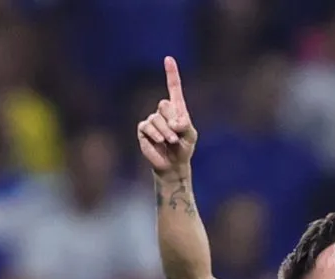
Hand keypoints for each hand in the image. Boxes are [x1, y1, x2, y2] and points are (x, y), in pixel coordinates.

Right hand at [137, 56, 197, 177]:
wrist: (173, 164)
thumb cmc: (184, 147)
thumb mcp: (191, 136)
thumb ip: (185, 125)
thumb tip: (173, 123)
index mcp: (176, 109)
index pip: (173, 88)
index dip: (171, 73)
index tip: (168, 58)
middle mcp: (162, 111)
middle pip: (164, 105)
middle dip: (172, 120)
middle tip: (176, 135)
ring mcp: (152, 119)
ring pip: (157, 119)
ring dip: (166, 133)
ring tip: (170, 142)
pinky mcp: (143, 129)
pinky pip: (148, 127)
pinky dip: (156, 136)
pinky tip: (160, 142)